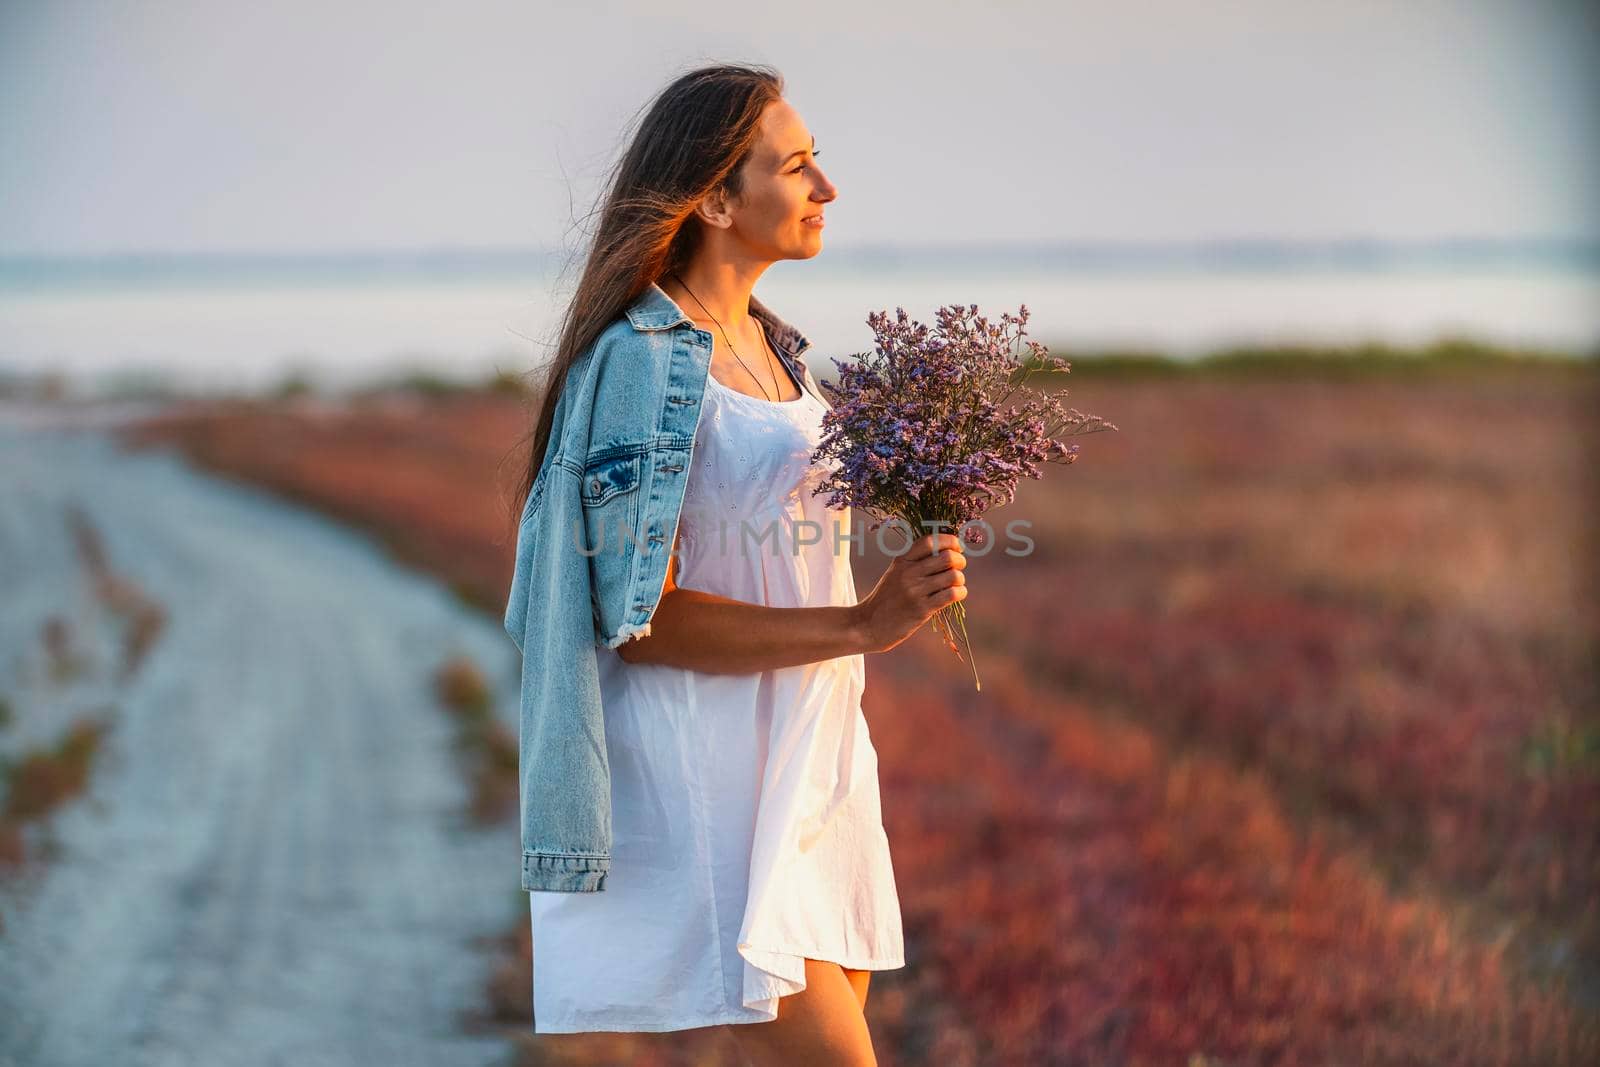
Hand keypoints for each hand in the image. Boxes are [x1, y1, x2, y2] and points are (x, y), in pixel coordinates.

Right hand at [855, 532, 967, 653]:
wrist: (868, 625)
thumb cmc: (886, 599)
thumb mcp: (894, 574)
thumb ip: (914, 561)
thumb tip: (945, 551)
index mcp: (902, 561)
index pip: (930, 541)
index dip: (949, 541)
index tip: (956, 547)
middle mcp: (908, 573)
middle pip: (947, 557)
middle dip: (960, 561)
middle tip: (958, 567)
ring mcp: (915, 591)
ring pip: (953, 576)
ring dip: (960, 580)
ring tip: (954, 585)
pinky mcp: (921, 609)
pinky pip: (952, 594)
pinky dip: (960, 593)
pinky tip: (955, 595)